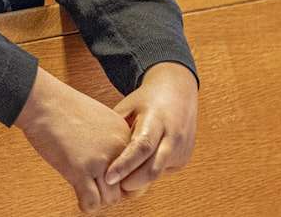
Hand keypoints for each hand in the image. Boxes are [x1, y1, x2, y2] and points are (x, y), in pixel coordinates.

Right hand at [16, 67, 134, 211]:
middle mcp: (118, 148)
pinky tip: (78, 197)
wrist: (43, 100)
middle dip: (107, 191)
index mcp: (124, 134)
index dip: (118, 179)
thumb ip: (110, 140)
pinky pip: (91, 202)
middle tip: (93, 187)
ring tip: (84, 191)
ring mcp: (100, 160)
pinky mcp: (80, 170)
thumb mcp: (98, 118)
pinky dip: (85, 205)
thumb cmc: (63, 106)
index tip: (105, 180)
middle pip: (122, 187)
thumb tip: (110, 167)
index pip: (132, 171)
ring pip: (109, 198)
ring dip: (96, 198)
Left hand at [104, 61, 198, 194]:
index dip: (124, 165)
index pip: (141, 147)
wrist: (178, 92)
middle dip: (131, 183)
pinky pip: (161, 172)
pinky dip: (147, 174)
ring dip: (138, 181)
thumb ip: (116, 128)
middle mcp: (173, 135)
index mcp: (157, 118)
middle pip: (152, 168)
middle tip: (111, 188)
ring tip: (120, 180)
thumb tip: (96, 153)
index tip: (108, 178)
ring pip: (156, 174)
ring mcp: (181, 149)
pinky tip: (136, 167)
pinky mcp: (183, 159)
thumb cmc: (147, 99)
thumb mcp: (128, 105)